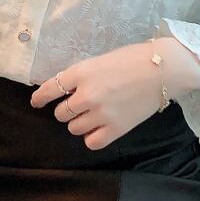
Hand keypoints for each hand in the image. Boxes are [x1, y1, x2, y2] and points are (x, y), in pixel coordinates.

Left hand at [29, 38, 199, 149]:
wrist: (163, 69)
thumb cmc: (132, 59)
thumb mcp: (99, 60)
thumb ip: (81, 76)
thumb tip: (65, 90)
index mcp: (81, 73)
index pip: (51, 89)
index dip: (40, 98)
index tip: (36, 102)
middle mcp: (87, 95)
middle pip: (61, 113)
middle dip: (66, 110)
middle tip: (77, 105)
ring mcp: (101, 114)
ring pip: (74, 128)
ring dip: (79, 122)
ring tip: (91, 115)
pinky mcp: (116, 129)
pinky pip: (92, 142)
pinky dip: (92, 137)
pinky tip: (99, 128)